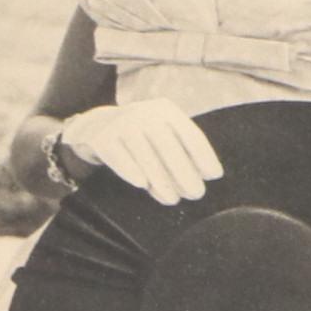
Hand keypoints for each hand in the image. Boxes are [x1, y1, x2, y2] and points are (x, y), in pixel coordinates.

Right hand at [54, 100, 222, 206]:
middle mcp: (145, 112)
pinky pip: (118, 156)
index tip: (214, 176)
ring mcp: (122, 123)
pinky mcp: (102, 137)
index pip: (189, 133)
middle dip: (184, 171)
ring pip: (145, 154)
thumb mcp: (161, 136)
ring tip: (173, 199)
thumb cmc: (140, 138)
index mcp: (166, 111)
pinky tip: (142, 184)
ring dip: (161, 179)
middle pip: (168, 145)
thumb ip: (181, 153)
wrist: (96, 126)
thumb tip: (206, 176)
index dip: (204, 155)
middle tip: (196, 194)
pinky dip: (130, 169)